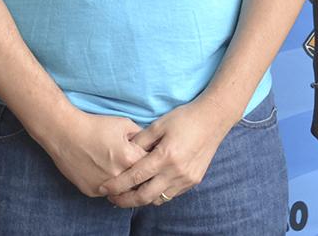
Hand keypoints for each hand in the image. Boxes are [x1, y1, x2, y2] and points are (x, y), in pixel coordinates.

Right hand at [37, 108, 145, 196]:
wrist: (64, 133)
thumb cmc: (94, 125)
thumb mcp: (123, 124)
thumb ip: (141, 136)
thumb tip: (151, 145)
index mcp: (130, 158)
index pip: (151, 166)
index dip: (151, 162)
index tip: (150, 159)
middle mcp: (119, 176)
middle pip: (138, 184)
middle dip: (140, 178)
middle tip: (138, 171)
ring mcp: (104, 187)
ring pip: (123, 193)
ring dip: (124, 186)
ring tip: (121, 174)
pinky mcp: (91, 192)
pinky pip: (106, 193)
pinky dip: (108, 186)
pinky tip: (103, 174)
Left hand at [98, 97, 234, 207]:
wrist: (213, 119)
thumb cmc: (184, 118)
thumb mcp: (159, 125)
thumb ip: (140, 141)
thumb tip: (124, 153)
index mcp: (165, 156)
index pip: (135, 177)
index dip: (117, 185)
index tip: (104, 188)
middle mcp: (176, 172)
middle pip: (145, 196)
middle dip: (125, 200)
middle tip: (112, 199)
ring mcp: (186, 179)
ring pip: (158, 199)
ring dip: (141, 199)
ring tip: (128, 195)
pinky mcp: (193, 181)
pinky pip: (171, 195)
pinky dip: (157, 194)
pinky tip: (149, 187)